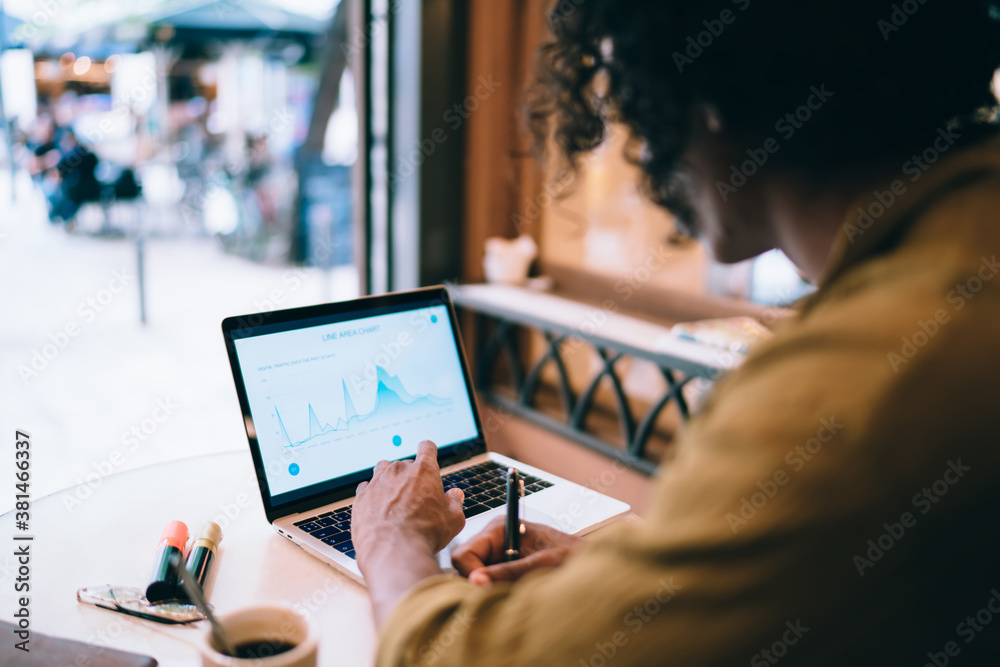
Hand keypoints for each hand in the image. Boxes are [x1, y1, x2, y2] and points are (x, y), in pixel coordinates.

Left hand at [352, 440, 465, 561]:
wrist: (393, 551)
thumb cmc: (425, 535)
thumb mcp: (453, 520)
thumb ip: (454, 503)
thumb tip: (454, 495)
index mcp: (424, 471)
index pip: (427, 447)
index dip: (428, 452)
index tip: (427, 457)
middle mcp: (399, 471)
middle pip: (405, 463)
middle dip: (410, 477)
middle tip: (414, 498)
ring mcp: (377, 482)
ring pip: (383, 470)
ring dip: (389, 480)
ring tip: (393, 499)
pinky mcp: (361, 497)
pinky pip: (366, 487)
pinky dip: (372, 495)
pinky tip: (378, 509)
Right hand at [452, 516, 581, 585]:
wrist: (594, 565)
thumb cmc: (573, 558)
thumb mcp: (540, 565)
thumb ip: (508, 572)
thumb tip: (475, 582)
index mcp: (499, 528)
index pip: (464, 554)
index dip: (471, 576)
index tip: (485, 592)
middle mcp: (495, 541)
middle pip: (466, 569)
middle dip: (479, 586)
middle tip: (501, 596)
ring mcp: (499, 556)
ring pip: (476, 581)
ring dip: (490, 592)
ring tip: (513, 596)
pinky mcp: (506, 571)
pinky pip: (490, 587)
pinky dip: (498, 596)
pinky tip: (515, 598)